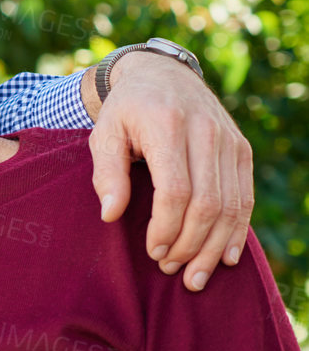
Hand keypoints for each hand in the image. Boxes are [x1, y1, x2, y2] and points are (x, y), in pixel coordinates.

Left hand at [85, 52, 253, 290]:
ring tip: (195, 276)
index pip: (175, 190)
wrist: (162, 74)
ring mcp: (229, 141)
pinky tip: (225, 257)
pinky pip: (245, 197)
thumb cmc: (126, 110)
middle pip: (207, 203)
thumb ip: (106, 173)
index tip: (152, 251)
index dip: (166, 228)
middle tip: (169, 269)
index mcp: (168, 126)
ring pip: (231, 205)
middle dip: (189, 244)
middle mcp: (206, 132)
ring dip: (213, 246)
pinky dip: (237, 230)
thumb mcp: (104, 133)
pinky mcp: (241, 149)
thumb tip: (110, 215)